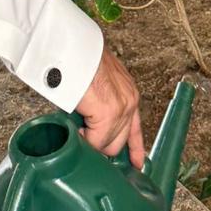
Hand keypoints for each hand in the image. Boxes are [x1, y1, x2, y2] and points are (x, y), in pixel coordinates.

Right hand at [75, 45, 144, 169]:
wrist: (73, 47)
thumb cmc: (79, 59)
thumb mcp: (97, 81)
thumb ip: (99, 103)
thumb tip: (88, 124)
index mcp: (128, 93)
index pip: (136, 128)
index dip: (135, 148)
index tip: (137, 163)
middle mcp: (130, 102)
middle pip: (120, 141)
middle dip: (103, 146)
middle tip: (85, 143)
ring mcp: (121, 109)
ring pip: (107, 145)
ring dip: (90, 143)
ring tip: (75, 131)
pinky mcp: (108, 114)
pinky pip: (95, 142)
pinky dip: (82, 141)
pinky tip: (74, 130)